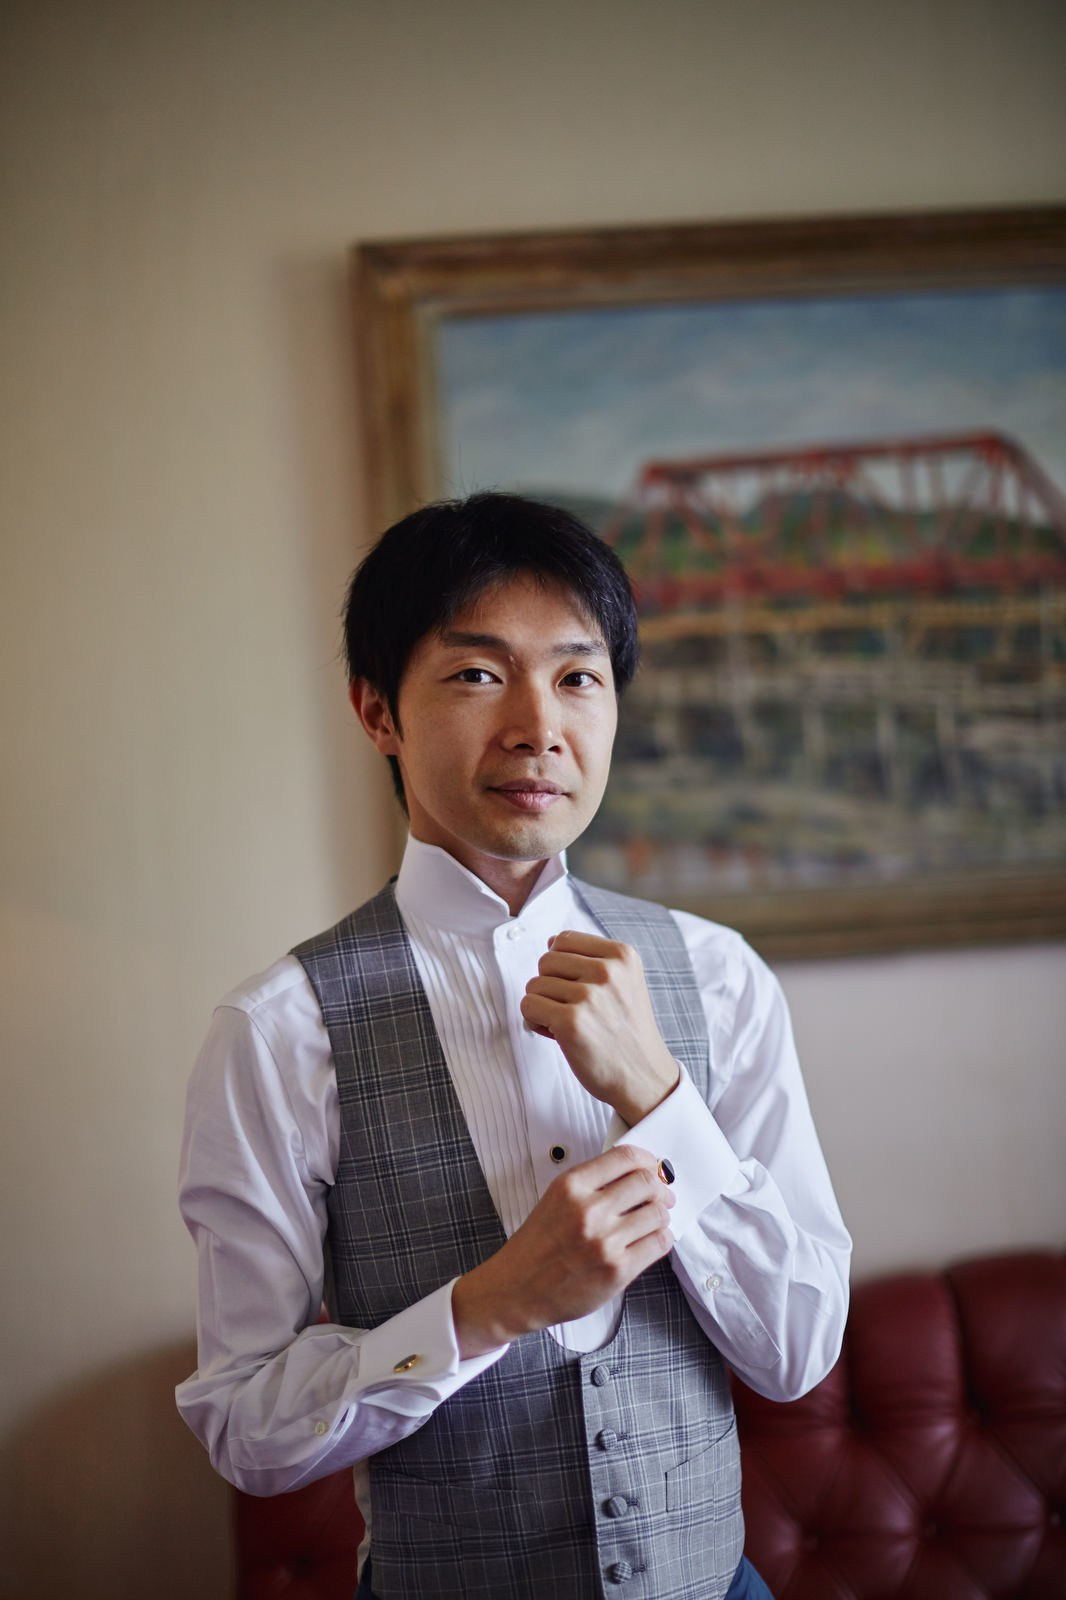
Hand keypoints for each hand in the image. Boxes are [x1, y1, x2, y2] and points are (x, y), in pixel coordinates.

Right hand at [452, 1144, 674, 1356]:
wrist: (517, 1289)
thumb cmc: (537, 1245)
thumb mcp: (556, 1199)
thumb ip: (593, 1184)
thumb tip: (639, 1174)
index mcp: (571, 1186)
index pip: (625, 1157)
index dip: (647, 1160)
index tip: (653, 1167)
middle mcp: (588, 1210)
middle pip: (647, 1182)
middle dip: (660, 1188)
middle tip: (663, 1195)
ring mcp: (604, 1242)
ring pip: (657, 1213)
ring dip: (662, 1215)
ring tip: (656, 1220)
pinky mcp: (617, 1270)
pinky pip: (658, 1243)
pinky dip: (662, 1238)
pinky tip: (653, 1239)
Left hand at [520, 931, 680, 1125]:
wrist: (643, 1076)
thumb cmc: (626, 1030)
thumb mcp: (624, 982)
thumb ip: (590, 958)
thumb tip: (550, 941)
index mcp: (623, 955)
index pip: (563, 939)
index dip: (561, 966)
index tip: (578, 988)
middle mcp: (608, 971)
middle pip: (546, 961)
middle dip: (551, 986)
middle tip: (573, 1010)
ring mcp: (589, 996)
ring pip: (534, 985)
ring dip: (543, 1006)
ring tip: (568, 1024)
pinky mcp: (571, 1023)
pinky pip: (528, 1006)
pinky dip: (535, 1022)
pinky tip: (557, 1035)